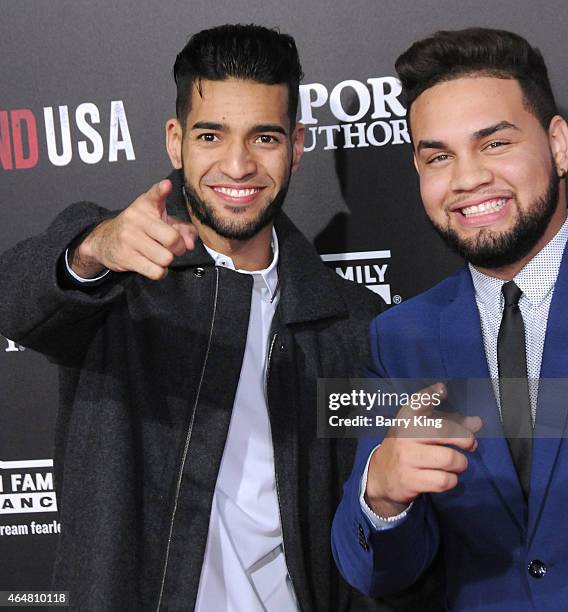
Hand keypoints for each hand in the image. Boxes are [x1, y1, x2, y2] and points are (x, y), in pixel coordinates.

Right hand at [70, 179, 197, 279]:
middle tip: (173, 248)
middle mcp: (137, 219)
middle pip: (172, 239)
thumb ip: (183, 229)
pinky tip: (154, 265)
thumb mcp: (161, 221)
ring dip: (167, 261)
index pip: (154, 195)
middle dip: (179, 248)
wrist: (106, 240)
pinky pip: (156, 272)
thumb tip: (190, 244)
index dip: (161, 191)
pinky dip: (160, 272)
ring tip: (160, 256)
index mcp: (147, 205)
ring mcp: (130, 238)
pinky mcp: (126, 257)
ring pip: (165, 258)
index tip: (166, 186)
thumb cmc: (141, 229)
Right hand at [365, 383, 481, 516]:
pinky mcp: (410, 480)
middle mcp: (405, 434)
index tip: (442, 390)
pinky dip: (451, 480)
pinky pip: (444, 480)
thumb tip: (477, 422)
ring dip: (460, 464)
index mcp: (407, 418)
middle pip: (445, 431)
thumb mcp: (422, 430)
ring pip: (449, 459)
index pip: (418, 402)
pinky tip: (445, 476)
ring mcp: (407, 457)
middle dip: (466, 439)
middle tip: (470, 444)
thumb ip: (450, 424)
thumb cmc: (409, 447)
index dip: (431, 394)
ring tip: (456, 464)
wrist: (382, 474)